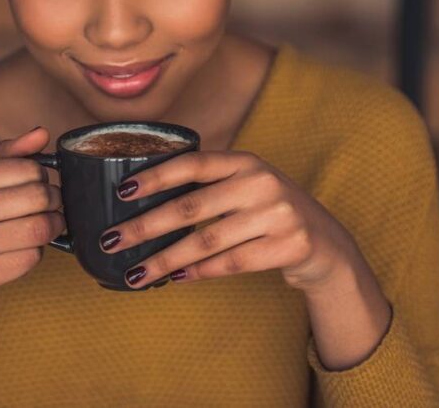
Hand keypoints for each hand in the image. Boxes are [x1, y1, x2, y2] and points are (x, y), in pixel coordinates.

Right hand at [0, 126, 65, 314]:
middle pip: (39, 198)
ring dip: (52, 228)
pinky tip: (23, 250)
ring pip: (40, 230)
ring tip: (43, 227)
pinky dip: (35, 253)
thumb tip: (43, 134)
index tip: (38, 184)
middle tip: (47, 207)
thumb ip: (3, 156)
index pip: (27, 168)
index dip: (42, 176)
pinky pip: (30, 260)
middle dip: (53, 201)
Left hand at [98, 150, 357, 293]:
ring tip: (136, 273)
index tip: (122, 192)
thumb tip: (142, 201)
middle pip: (190, 208)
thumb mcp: (246, 186)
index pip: (192, 164)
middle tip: (112, 241)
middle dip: (144, 227)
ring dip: (165, 261)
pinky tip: (176, 278)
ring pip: (206, 243)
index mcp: (245, 161)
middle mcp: (261, 183)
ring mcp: (279, 214)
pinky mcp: (290, 246)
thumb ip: (209, 186)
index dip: (155, 176)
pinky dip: (199, 273)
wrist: (326, 243)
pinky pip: (231, 264)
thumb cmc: (269, 212)